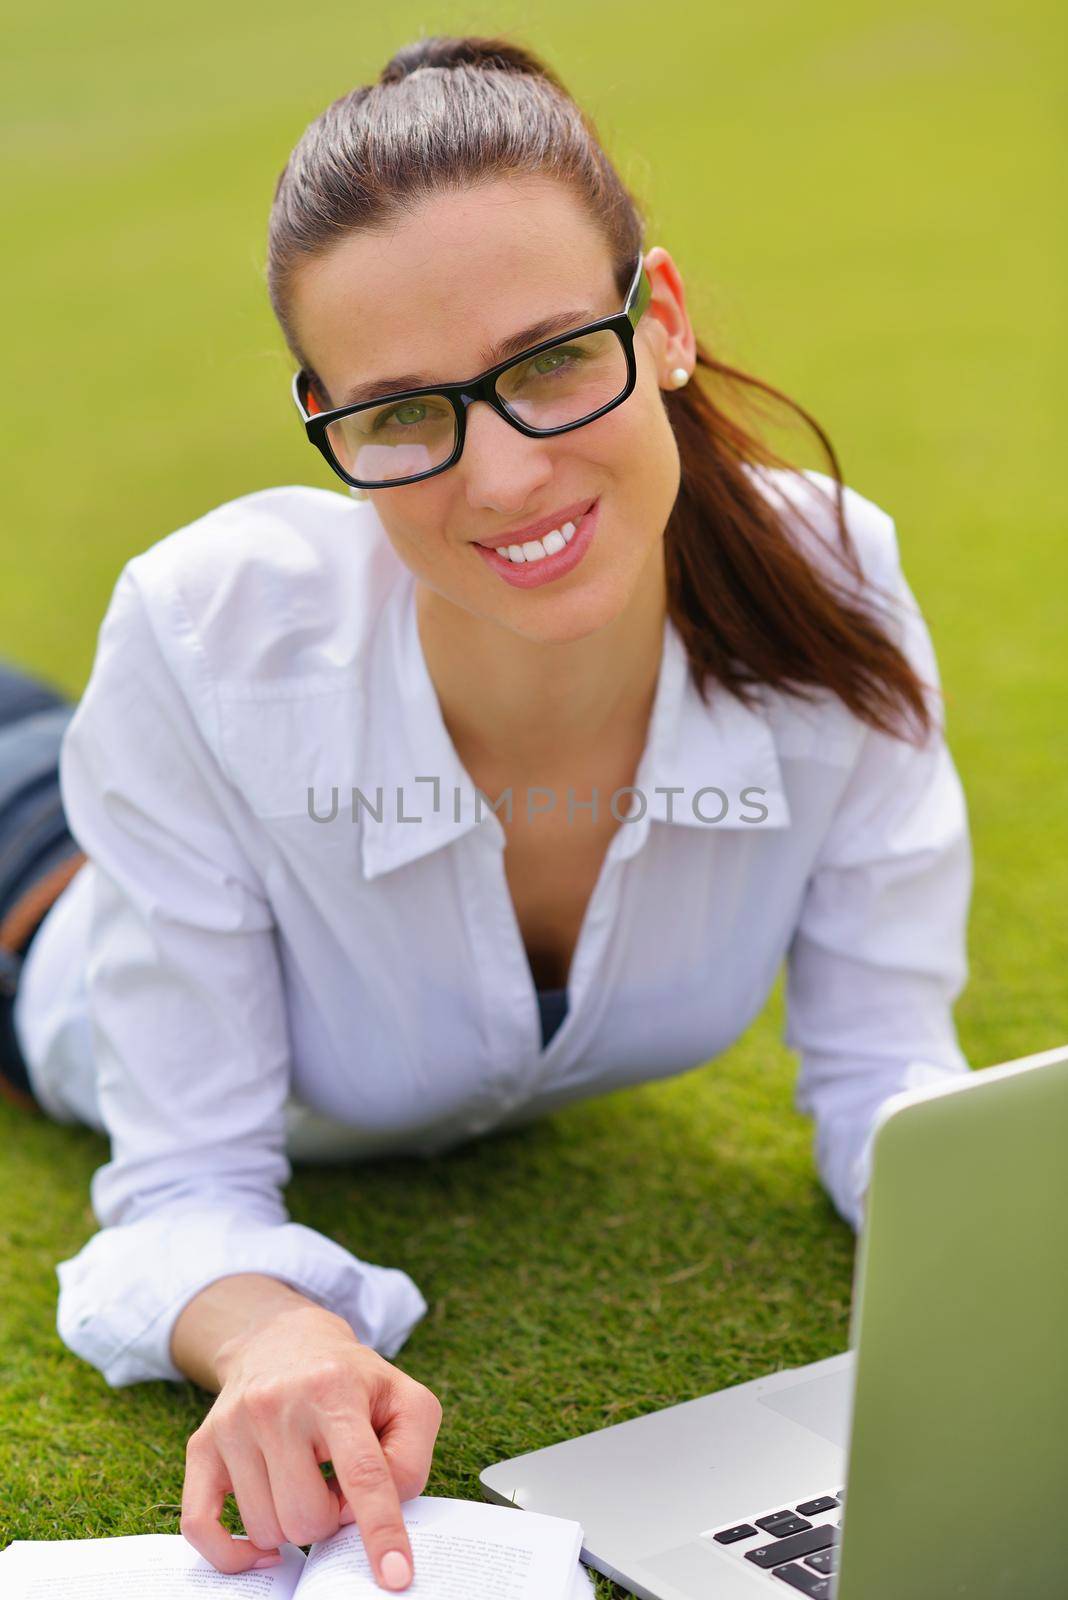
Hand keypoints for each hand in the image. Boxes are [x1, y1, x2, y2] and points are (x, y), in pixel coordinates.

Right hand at [179, 1301, 442, 1590]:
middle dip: (331, 1519)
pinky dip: (233, 1553)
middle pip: (308, 1517)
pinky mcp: (201, 1446)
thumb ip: (409, 1458)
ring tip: (305, 1481)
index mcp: (334, 1388)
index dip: (381, 1530)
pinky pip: (201, 1528)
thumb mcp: (404, 1399)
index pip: (363, 1473)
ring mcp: (232, 1425)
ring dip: (293, 1524)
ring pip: (266, 1529)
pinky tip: (263, 1543)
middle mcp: (276, 1403)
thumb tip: (368, 1516)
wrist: (283, 1340)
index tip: (395, 1577)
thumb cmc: (353, 1381)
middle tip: (336, 1483)